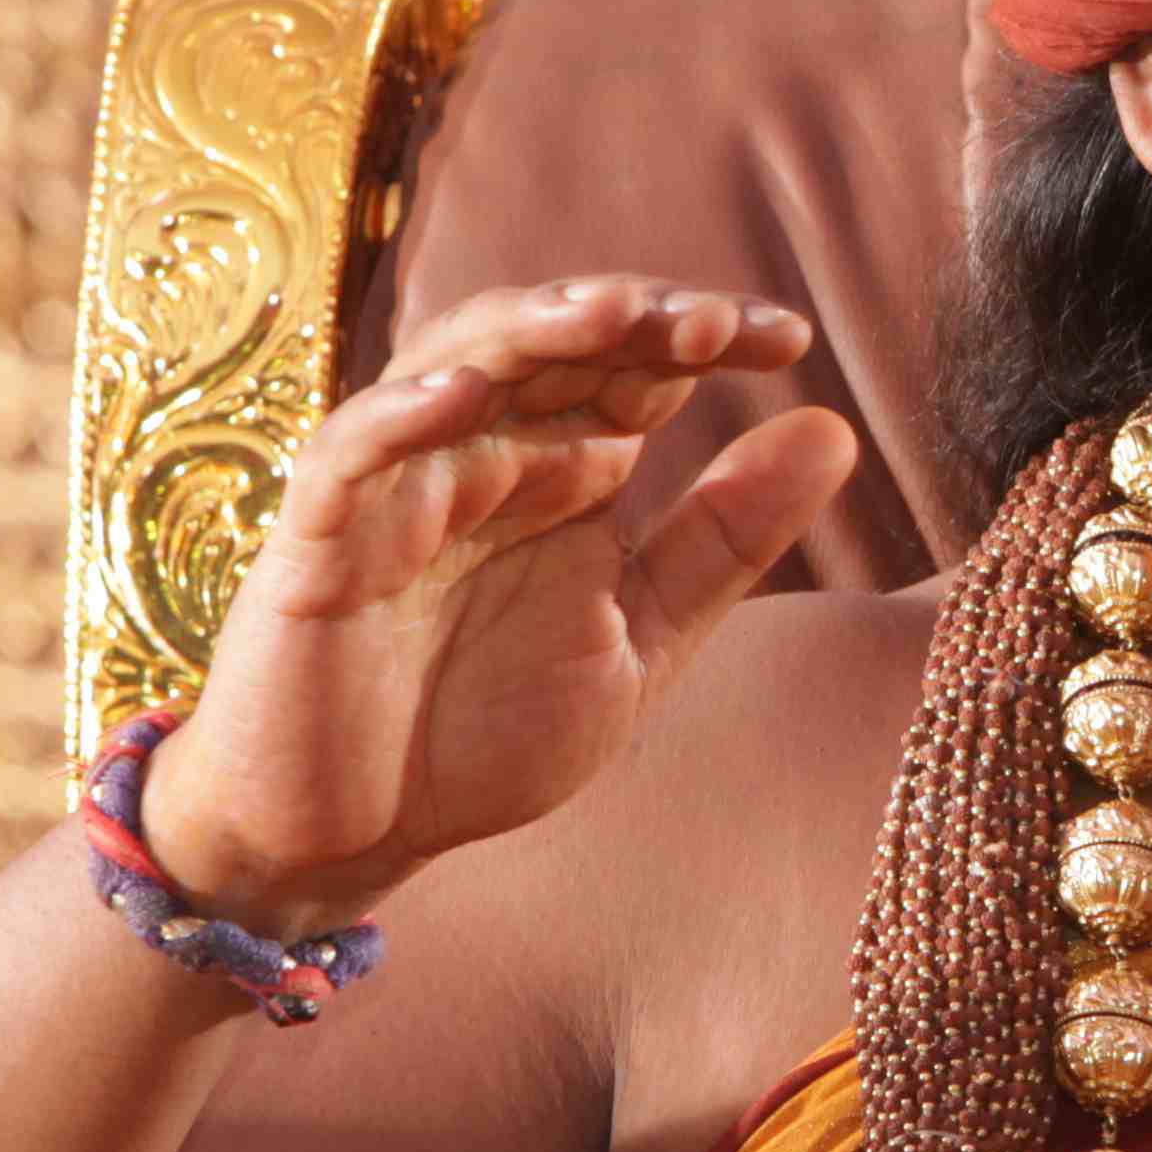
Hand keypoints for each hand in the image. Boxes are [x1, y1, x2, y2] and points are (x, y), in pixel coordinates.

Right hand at [136, 276, 853, 932]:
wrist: (349, 839)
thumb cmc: (479, 731)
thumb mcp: (639, 638)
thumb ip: (725, 540)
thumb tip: (834, 428)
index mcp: (561, 469)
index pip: (634, 365)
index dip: (702, 335)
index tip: (788, 338)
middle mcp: (480, 455)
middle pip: (551, 344)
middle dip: (629, 318)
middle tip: (711, 323)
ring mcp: (394, 489)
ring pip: (451, 368)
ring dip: (528, 331)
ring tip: (609, 312)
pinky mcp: (318, 544)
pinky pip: (347, 456)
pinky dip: (397, 417)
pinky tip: (462, 397)